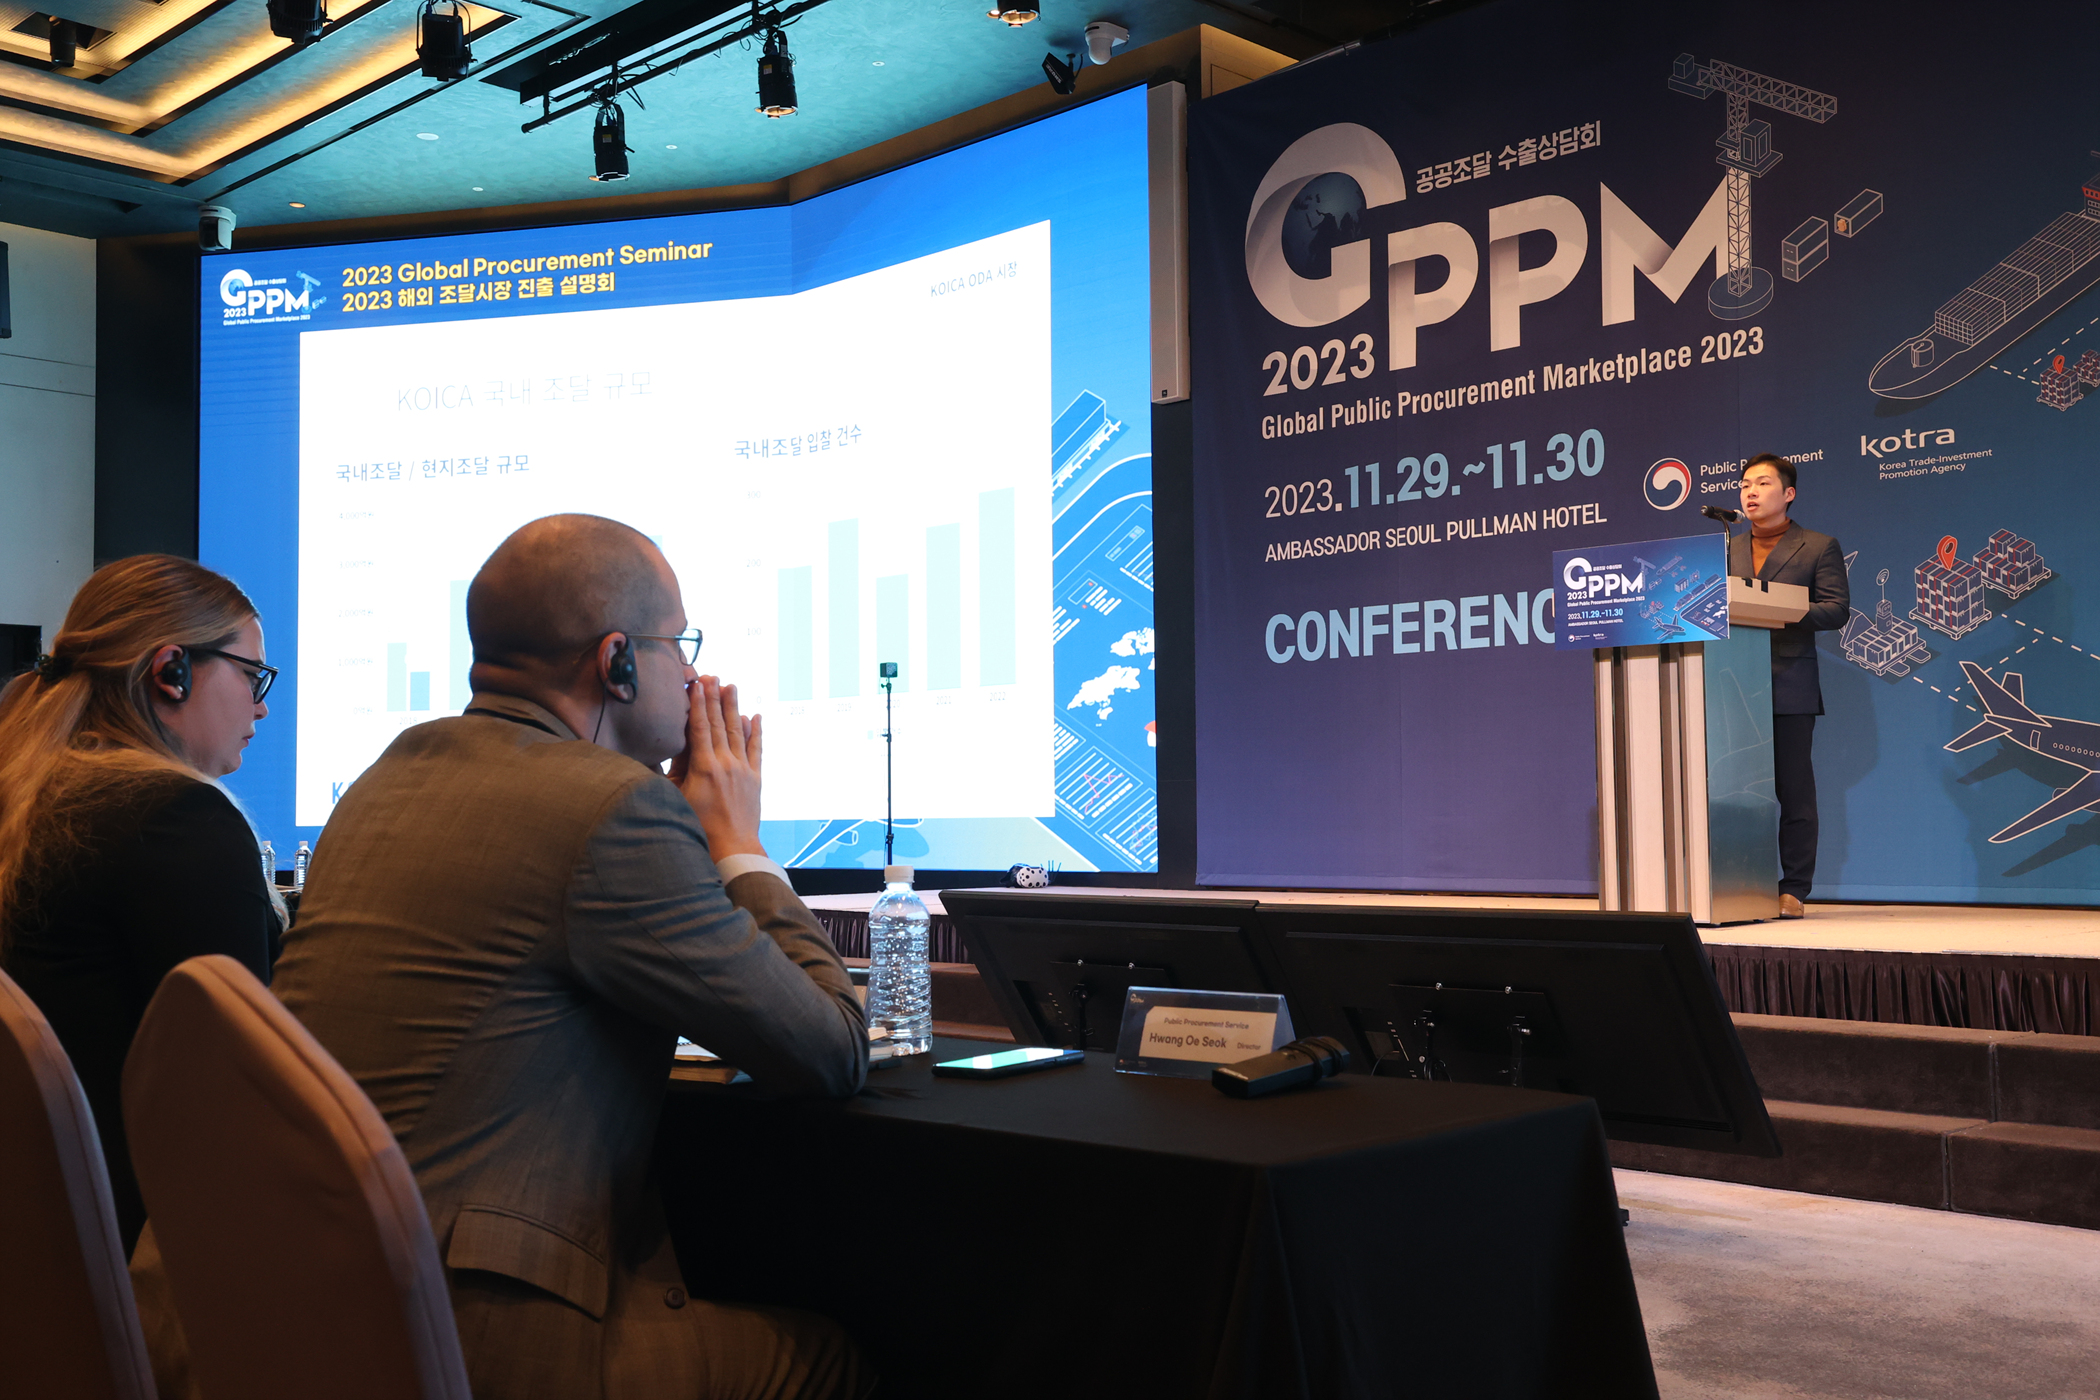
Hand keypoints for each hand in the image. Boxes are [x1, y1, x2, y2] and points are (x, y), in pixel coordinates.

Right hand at [666, 676, 765, 858]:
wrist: (731, 848)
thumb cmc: (698, 826)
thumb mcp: (677, 796)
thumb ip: (676, 768)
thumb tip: (676, 742)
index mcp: (705, 766)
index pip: (700, 726)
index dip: (698, 702)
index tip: (697, 683)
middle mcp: (727, 763)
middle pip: (720, 723)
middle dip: (715, 697)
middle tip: (713, 675)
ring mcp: (744, 770)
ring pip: (738, 732)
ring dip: (734, 707)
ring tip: (731, 686)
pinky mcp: (755, 779)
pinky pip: (756, 750)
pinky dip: (755, 732)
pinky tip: (755, 717)